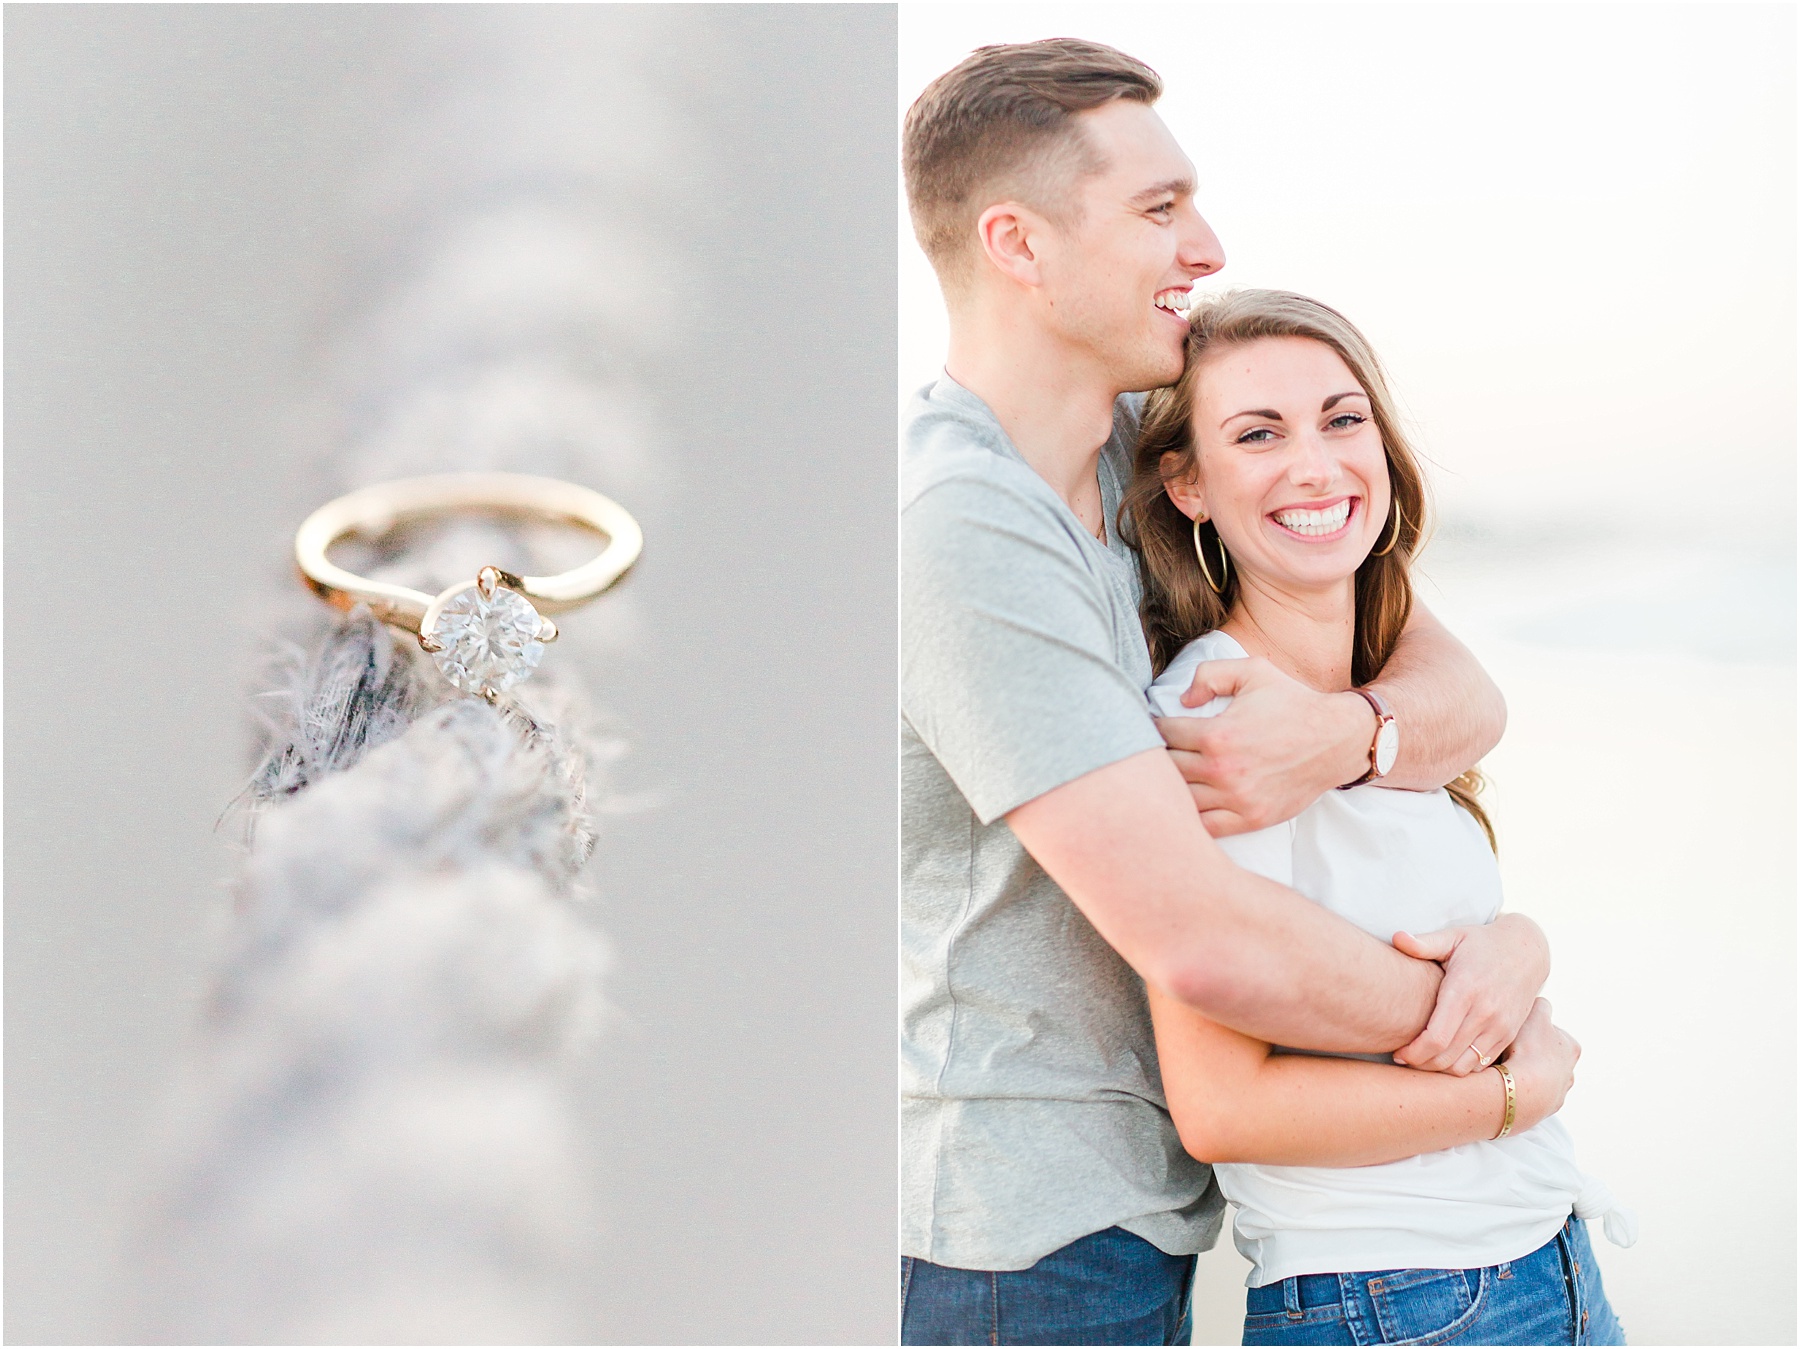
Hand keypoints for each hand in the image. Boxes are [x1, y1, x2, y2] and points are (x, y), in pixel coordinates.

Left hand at [1154, 657, 1372, 835]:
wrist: (1336, 740)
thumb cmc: (1292, 703)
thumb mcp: (1253, 672)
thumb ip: (1210, 674)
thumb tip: (1182, 700)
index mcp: (1217, 735)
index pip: (1163, 734)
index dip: (1154, 726)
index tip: (1155, 725)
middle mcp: (1223, 771)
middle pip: (1166, 769)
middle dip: (1158, 756)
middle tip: (1159, 750)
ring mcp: (1236, 799)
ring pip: (1181, 800)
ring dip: (1171, 787)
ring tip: (1172, 775)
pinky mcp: (1250, 819)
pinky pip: (1205, 827)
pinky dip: (1191, 817)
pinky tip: (1191, 801)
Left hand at [1390, 913, 1551, 1073]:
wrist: (1527, 951)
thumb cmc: (1481, 943)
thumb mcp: (1454, 936)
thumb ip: (1424, 943)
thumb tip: (1396, 937)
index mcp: (1465, 990)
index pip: (1437, 1038)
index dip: (1414, 1052)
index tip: (1398, 1052)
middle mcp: (1484, 1013)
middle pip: (1447, 1057)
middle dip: (1420, 1064)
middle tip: (1403, 1058)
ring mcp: (1500, 1027)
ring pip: (1464, 1066)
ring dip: (1440, 1069)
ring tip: (1422, 1059)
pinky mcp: (1508, 1035)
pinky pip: (1482, 1065)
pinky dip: (1461, 1067)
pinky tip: (1445, 1056)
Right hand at [1494, 998, 1580, 1131]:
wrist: (1519, 1092)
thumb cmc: (1528, 1051)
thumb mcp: (1533, 1014)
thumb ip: (1536, 1004)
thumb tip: (1534, 999)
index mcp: (1571, 1048)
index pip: (1550, 1029)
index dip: (1530, 1026)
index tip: (1515, 1029)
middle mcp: (1568, 1074)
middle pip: (1544, 1056)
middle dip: (1528, 1052)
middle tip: (1505, 1048)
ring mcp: (1554, 1095)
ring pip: (1534, 1078)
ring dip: (1521, 1073)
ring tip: (1499, 1068)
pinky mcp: (1537, 1113)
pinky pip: (1522, 1096)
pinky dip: (1514, 1090)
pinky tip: (1500, 1084)